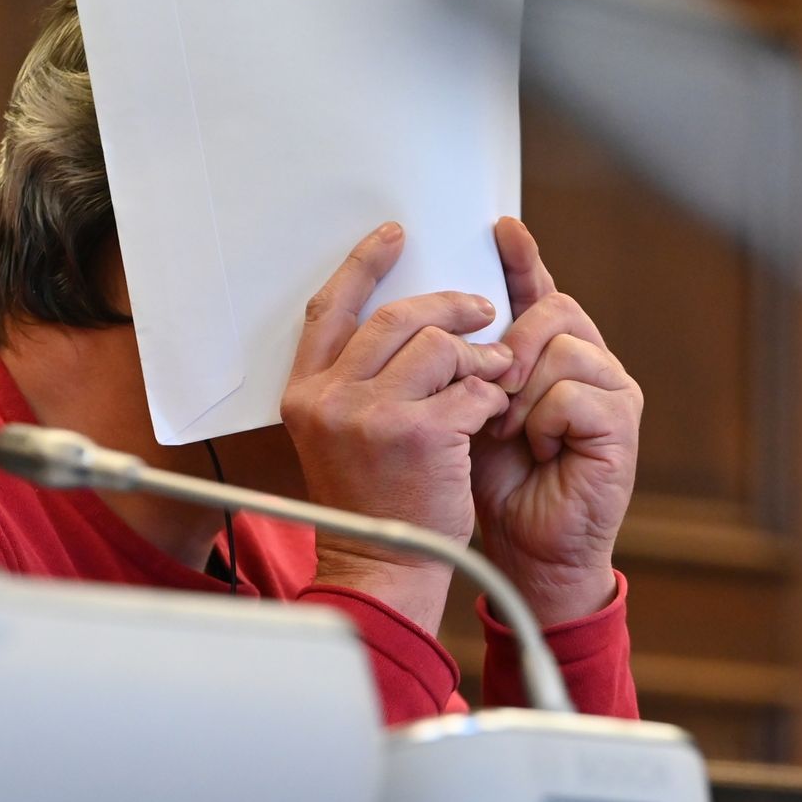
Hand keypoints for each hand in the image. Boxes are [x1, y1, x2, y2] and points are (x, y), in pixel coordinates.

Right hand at [283, 222, 513, 631]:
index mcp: (304, 394)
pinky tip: (494, 412)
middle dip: (448, 307)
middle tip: (481, 309)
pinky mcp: (419, 435)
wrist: (383, 566)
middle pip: (396, 318)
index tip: (395, 236)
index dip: (364, 264)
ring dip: (479, 353)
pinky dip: (491, 393)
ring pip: (438, 347)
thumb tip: (411, 324)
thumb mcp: (341, 436)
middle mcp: (329, 400)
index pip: (330, 309)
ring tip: (496, 370)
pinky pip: (470, 388)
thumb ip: (359, 382)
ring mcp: (371, 416)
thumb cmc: (373, 501)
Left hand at [472, 217, 640, 623]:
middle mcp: (587, 361)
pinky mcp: (623, 421)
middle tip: (486, 390)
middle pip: (553, 309)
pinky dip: (543, 422)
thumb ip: (460, 366)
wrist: (526, 549)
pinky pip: (573, 393)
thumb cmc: (494, 484)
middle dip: (509, 344)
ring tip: (508, 432)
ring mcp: (612, 388)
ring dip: (520, 392)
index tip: (499, 226)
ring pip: (561, 349)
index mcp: (547, 354)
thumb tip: (426, 318)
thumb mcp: (463, 411)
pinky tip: (538, 449)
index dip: (521, 259)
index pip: (536, 292)